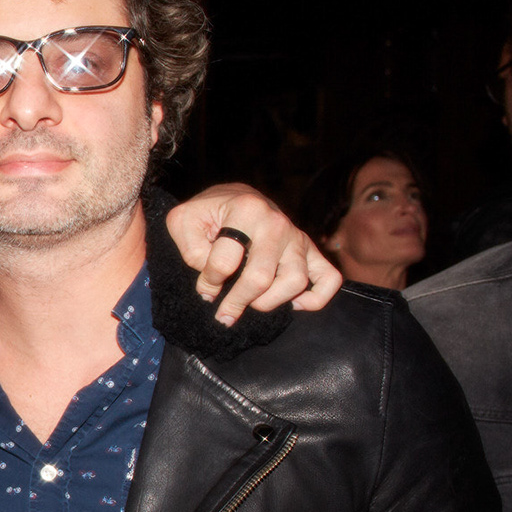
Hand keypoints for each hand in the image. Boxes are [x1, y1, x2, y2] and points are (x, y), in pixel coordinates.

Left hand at [166, 184, 341, 324]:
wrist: (233, 197)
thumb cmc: (207, 212)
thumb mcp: (183, 220)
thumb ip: (190, 249)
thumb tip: (213, 284)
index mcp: (245, 211)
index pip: (225, 262)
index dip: (208, 281)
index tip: (204, 287)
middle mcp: (277, 224)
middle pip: (261, 277)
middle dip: (238, 302)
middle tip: (224, 314)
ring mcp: (297, 238)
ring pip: (294, 282)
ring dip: (270, 302)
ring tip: (251, 304)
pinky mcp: (311, 250)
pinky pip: (328, 279)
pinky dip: (315, 298)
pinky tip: (292, 305)